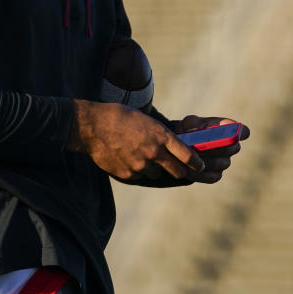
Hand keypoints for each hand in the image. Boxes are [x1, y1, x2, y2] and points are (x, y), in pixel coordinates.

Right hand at [66, 100, 203, 181]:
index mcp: (161, 135)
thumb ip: (159, 136)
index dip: (196, 163)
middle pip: (177, 171)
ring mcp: (141, 165)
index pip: (187, 155)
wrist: (93, 126)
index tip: (200, 166)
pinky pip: (139, 176)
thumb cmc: (119, 117)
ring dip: (154, 169)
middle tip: (182, 171)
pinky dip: (136, 170)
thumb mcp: (146, 120)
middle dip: (181, 171)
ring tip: (140, 155)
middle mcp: (154, 152)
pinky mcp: (128, 174)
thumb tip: (171, 147)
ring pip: (156, 174)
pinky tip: (126, 158)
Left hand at [173, 115, 249, 183]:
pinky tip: (188, 169)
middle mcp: (231, 146)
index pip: (242, 131)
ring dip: (204, 161)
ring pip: (220, 163)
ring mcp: (224, 162)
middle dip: (215, 148)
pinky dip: (198, 173)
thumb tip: (205, 130)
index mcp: (228, 130)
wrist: (180, 147)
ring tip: (188, 158)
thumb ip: (198, 124)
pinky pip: (211, 176)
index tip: (236, 133)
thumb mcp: (190, 123)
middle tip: (198, 147)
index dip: (241, 132)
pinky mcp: (216, 176)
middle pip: (231, 148)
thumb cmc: (188, 131)